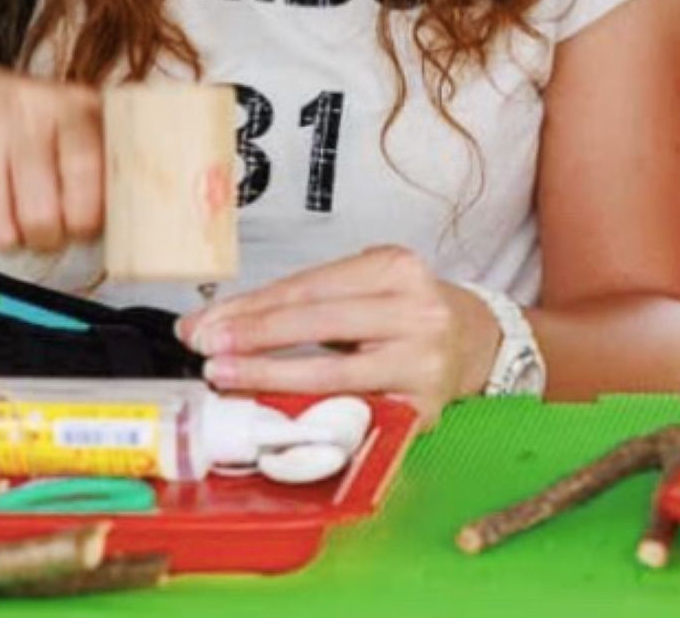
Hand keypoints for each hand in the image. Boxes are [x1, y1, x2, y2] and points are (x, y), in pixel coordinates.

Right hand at [0, 57, 102, 251]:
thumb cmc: (16, 121)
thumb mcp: (67, 124)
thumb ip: (99, 164)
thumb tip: (126, 224)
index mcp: (69, 103)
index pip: (86, 169)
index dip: (87, 217)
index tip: (83, 229)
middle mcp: (22, 109)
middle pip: (41, 215)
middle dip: (46, 239)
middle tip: (44, 231)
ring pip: (0, 230)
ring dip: (8, 238)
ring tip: (9, 214)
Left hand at [177, 246, 501, 424]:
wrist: (474, 340)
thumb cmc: (404, 312)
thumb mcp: (366, 286)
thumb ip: (303, 302)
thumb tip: (220, 323)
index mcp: (396, 268)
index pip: (309, 287)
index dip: (252, 306)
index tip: (205, 322)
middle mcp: (415, 310)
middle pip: (319, 323)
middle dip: (254, 336)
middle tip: (205, 347)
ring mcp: (422, 362)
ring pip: (333, 373)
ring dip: (270, 376)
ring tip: (226, 376)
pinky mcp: (422, 408)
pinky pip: (354, 412)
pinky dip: (308, 412)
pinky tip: (274, 412)